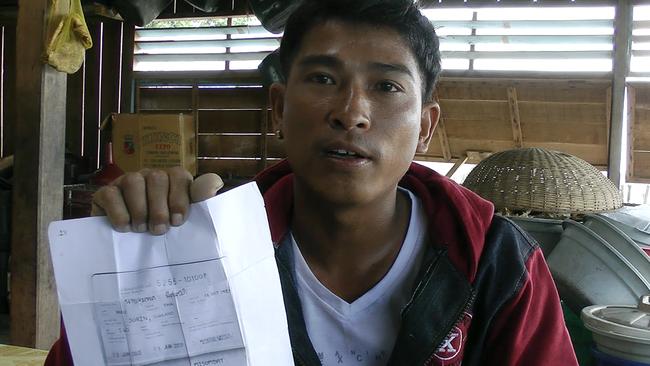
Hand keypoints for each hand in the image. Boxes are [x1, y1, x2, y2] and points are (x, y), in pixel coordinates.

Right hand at [91, 167, 223, 234]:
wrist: (130, 246)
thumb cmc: (164, 229)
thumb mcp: (185, 217)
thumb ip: (201, 200)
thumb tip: (215, 183)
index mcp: (173, 180)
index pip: (179, 176)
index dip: (180, 197)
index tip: (178, 221)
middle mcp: (150, 177)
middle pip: (157, 178)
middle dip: (159, 207)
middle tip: (159, 230)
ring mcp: (127, 182)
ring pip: (133, 181)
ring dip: (139, 208)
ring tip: (141, 229)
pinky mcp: (106, 193)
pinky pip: (110, 193)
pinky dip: (118, 211)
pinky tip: (124, 227)